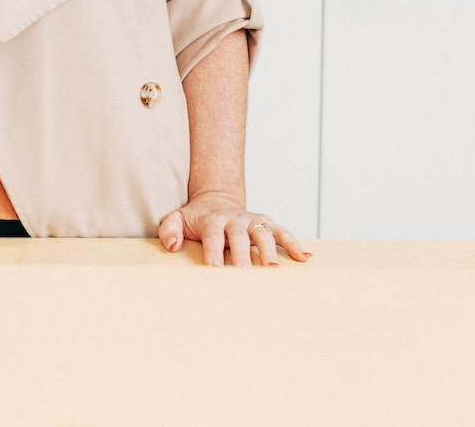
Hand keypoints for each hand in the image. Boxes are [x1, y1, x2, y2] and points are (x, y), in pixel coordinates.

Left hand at [157, 190, 309, 266]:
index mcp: (212, 220)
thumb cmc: (196, 218)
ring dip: (270, 249)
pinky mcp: (266, 223)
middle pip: (240, 236)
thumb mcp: (177, 219)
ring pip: (263, 233)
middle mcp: (235, 219)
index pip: (213, 236)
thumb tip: (173, 246)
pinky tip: (304, 258)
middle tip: (246, 273)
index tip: (215, 271)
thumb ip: (169, 230)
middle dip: (243, 255)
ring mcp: (252, 221)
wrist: (215, 201)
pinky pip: (282, 232)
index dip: (214, 253)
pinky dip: (294, 243)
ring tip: (274, 268)